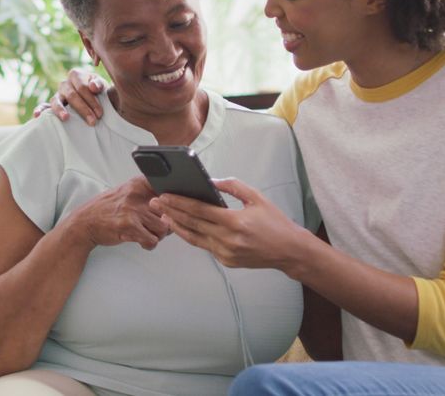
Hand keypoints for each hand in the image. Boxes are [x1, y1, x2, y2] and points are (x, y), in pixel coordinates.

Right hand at [32, 69, 104, 124]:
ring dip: (61, 110)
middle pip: (71, 95)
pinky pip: (44, 106)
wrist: (98, 100)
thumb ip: (99, 84)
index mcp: (75, 75)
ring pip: (56, 101)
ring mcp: (57, 95)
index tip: (100, 114)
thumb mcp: (103, 86)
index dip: (91, 100)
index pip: (81, 87)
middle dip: (83, 109)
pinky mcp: (52, 105)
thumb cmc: (99, 92)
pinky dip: (40, 110)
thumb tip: (93, 87)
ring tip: (66, 118)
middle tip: (93, 121)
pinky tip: (37, 115)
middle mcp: (64, 83)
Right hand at [68, 176, 169, 250]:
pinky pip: (152, 240)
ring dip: (158, 235)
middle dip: (167, 223)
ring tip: (149, 235)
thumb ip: (147, 194)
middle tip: (158, 227)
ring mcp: (133, 210)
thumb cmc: (107, 210)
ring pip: (164, 227)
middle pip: (169, 211)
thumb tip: (172, 204)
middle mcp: (137, 194)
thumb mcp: (126, 193)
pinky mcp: (129, 226)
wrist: (84, 222)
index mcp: (138, 184)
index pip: (168, 188)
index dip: (173, 202)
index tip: (169, 209)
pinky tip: (142, 242)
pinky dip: (149, 244)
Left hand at [155, 178, 309, 268]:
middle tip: (155, 203)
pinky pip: (205, 246)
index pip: (199, 211)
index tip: (164, 196)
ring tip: (164, 216)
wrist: (289, 251)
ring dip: (177, 227)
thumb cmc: (274, 222)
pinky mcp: (226, 261)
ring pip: (194, 238)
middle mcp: (227, 240)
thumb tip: (211, 182)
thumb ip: (233, 187)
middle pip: (192, 224)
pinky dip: (193, 236)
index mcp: (235, 222)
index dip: (179, 203)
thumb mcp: (256, 198)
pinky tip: (184, 227)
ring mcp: (226, 253)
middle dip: (171, 212)